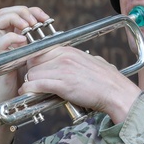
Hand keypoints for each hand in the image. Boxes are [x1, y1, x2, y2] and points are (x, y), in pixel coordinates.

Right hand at [0, 6, 51, 143]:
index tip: (46, 19)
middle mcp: (6, 42)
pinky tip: (23, 42)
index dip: (32, 11)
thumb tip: (57, 34)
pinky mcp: (1, 62)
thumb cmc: (33, 84)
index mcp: (17, 39)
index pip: (18, 13)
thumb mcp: (41, 61)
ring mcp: (2, 51)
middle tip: (35, 22)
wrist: (20, 104)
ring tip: (28, 28)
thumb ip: (44, 47)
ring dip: (13, 20)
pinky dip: (11, 38)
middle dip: (20, 11)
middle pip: (2, 12)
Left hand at [20, 41, 140, 124]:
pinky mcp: (63, 85)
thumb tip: (62, 63)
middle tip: (32, 83)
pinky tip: (27, 93)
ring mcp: (63, 70)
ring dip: (30, 83)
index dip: (33, 63)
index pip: (38, 51)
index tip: (32, 71)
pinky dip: (29, 90)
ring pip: (32, 74)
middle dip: (30, 74)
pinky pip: (37, 85)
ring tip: (32, 90)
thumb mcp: (86, 61)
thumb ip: (71, 59)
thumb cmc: (104, 80)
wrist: (115, 92)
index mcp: (68, 50)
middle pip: (33, 63)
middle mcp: (63, 57)